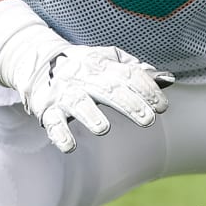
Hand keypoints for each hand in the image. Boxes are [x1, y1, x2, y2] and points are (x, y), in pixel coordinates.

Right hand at [0, 25, 173, 152]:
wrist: (36, 59)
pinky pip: (52, 122)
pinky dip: (59, 134)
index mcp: (102, 64)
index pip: (127, 75)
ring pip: (78, 103)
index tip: (162, 105)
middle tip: (147, 120)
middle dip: (128, 104)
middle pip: (108, 89)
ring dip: (90, 116)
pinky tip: (69, 146)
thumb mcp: (109, 59)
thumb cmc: (83, 64)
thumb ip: (137, 69)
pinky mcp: (47, 108)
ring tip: (103, 129)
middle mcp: (84, 77)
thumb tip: (169, 79)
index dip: (146, 89)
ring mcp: (64, 93)